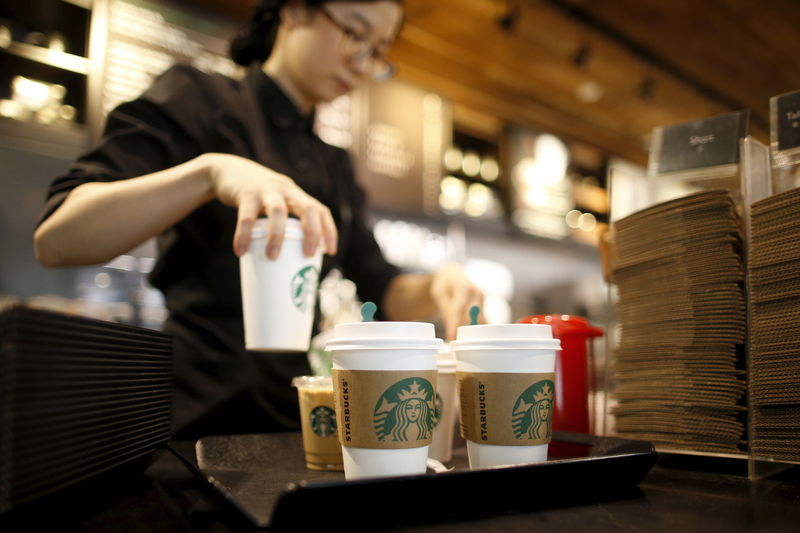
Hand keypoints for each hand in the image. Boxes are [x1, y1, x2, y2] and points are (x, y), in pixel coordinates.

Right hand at [202, 153, 337, 258]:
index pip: (320, 210)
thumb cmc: (256, 198)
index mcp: (296, 196)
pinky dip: (244, 234)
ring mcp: (267, 190)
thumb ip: (282, 224)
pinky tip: (240, 251)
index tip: (330, 252)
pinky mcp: (246, 193)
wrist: (228, 171)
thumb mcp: (275, 204)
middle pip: (308, 208)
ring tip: (272, 257)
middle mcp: (286, 190)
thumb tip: (288, 264)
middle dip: (312, 233)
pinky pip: (247, 216)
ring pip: (278, 211)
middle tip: (307, 255)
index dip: (329, 230)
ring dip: (278, 236)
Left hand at [429, 263, 484, 339]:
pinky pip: (483, 322)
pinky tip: (473, 341)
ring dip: (472, 334)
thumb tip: (451, 329)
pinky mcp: (485, 308)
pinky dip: (478, 332)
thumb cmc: (444, 285)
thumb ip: (445, 309)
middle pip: (472, 317)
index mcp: (464, 287)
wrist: (454, 275)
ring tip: (463, 345)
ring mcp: (483, 301)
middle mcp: (477, 293)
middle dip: (464, 332)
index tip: (451, 338)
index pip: (459, 309)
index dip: (455, 325)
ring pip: (480, 322)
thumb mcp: (440, 294)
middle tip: (456, 346)